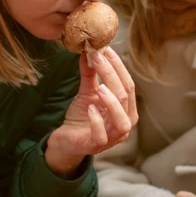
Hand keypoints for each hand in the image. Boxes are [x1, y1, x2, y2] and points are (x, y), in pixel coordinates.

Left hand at [45, 47, 137, 176]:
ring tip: (100, 87)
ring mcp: (113, 137)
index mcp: (126, 109)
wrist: (67, 140)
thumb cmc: (82, 117)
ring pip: (121, 120)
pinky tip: (90, 108)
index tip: (106, 50)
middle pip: (125, 97)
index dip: (118, 67)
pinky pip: (102, 136)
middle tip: (98, 59)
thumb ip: (90, 75)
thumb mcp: (87, 92)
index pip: (128, 85)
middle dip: (112, 76)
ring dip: (111, 102)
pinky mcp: (97, 146)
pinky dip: (96, 121)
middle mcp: (124, 123)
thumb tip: (88, 52)